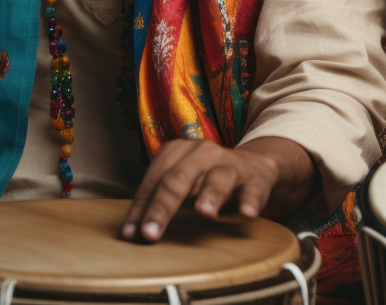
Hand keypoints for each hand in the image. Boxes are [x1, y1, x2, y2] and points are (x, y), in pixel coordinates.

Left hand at [122, 137, 313, 241]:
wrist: (254, 166)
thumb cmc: (206, 178)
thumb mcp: (181, 182)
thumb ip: (158, 200)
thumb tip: (131, 232)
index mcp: (178, 151)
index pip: (154, 180)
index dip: (141, 207)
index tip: (130, 234)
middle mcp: (202, 152)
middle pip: (179, 178)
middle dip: (162, 206)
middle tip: (150, 233)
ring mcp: (230, 164)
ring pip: (218, 178)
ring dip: (210, 194)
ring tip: (204, 212)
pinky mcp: (255, 178)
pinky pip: (253, 190)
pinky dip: (250, 200)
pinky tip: (246, 214)